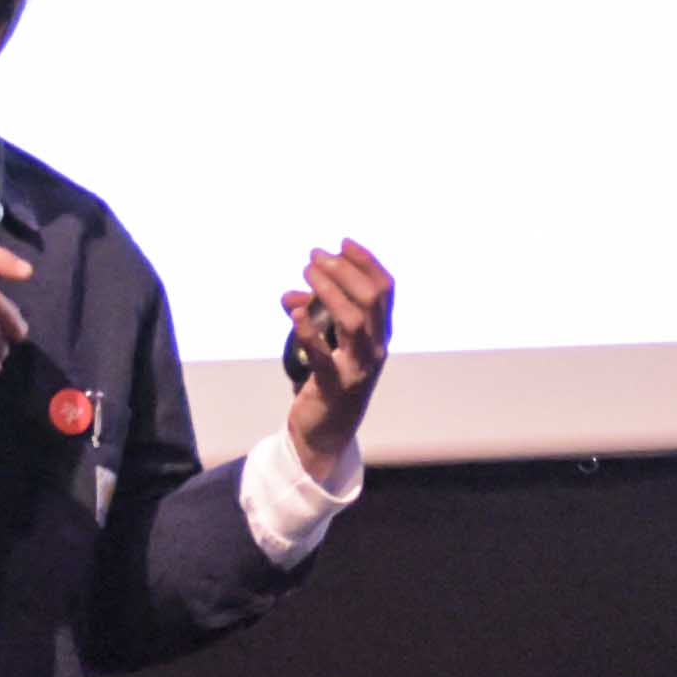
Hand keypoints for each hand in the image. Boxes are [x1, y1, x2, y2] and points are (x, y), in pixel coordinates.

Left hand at [278, 240, 393, 459]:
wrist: (324, 434)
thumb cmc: (328, 382)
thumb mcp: (325, 343)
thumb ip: (313, 317)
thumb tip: (292, 295)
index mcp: (379, 335)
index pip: (384, 289)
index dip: (366, 261)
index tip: (342, 242)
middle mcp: (375, 349)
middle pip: (370, 299)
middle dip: (344, 270)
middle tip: (315, 256)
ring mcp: (358, 368)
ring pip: (352, 321)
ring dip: (329, 290)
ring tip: (307, 272)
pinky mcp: (334, 386)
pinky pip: (322, 354)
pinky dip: (308, 330)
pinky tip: (294, 311)